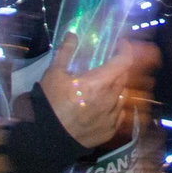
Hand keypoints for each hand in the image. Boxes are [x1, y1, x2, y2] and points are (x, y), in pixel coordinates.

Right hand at [38, 34, 159, 149]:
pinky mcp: (109, 131)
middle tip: (107, 65)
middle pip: (124, 77)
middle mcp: (110, 99)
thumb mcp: (54, 74)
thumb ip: (65, 52)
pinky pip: (118, 114)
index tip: (120, 44)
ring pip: (122, 96)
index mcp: (99, 83)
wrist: (46, 138)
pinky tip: (103, 106)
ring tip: (102, 87)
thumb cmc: (50, 103)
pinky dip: (114, 106)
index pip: (124, 61)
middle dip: (118, 68)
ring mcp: (111, 117)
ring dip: (116, 88)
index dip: (125, 50)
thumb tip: (72, 35)